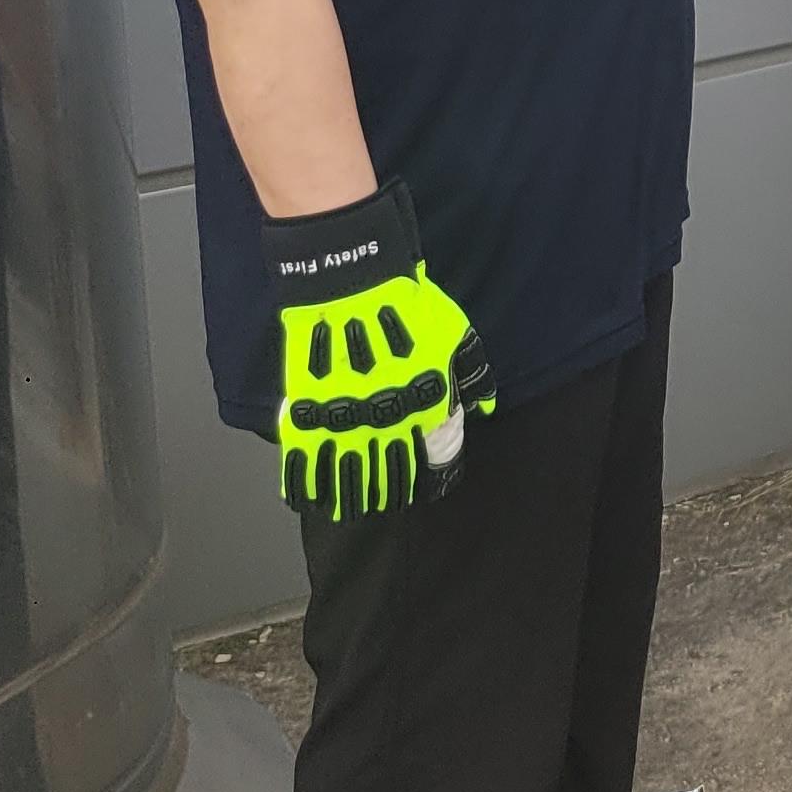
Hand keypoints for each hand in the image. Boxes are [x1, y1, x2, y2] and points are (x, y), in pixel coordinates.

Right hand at [261, 182, 492, 520]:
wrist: (354, 279)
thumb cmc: (409, 304)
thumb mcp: (454, 334)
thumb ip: (472, 375)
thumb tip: (488, 406)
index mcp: (424, 402)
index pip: (426, 457)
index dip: (421, 480)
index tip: (417, 492)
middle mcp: (385, 416)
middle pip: (384, 470)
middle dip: (382, 494)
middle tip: (379, 507)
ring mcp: (344, 414)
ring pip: (345, 471)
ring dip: (346, 495)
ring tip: (346, 511)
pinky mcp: (307, 406)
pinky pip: (303, 456)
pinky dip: (303, 481)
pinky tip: (305, 498)